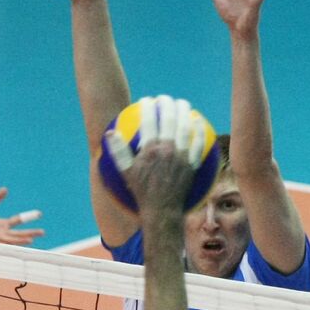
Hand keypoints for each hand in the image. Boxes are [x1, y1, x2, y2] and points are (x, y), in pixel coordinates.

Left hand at [0, 188, 44, 244]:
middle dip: (30, 233)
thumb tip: (6, 189)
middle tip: (43, 232)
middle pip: (19, 234)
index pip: (17, 221)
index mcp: (1, 225)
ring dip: (21, 240)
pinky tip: (13, 246)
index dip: (28, 218)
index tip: (39, 214)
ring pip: (12, 241)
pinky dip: (7, 245)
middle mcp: (1, 233)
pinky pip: (0, 245)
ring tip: (32, 240)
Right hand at [105, 96, 199, 214]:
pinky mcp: (192, 164)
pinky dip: (199, 130)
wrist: (162, 210)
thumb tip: (110, 133)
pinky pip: (198, 144)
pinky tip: (198, 121)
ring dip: (184, 112)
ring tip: (182, 103)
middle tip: (165, 98)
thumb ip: (119, 152)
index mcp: (150, 151)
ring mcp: (181, 157)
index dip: (147, 107)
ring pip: (185, 127)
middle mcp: (167, 150)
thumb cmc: (142, 192)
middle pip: (169, 119)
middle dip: (167, 104)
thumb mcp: (126, 173)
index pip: (149, 121)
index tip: (146, 100)